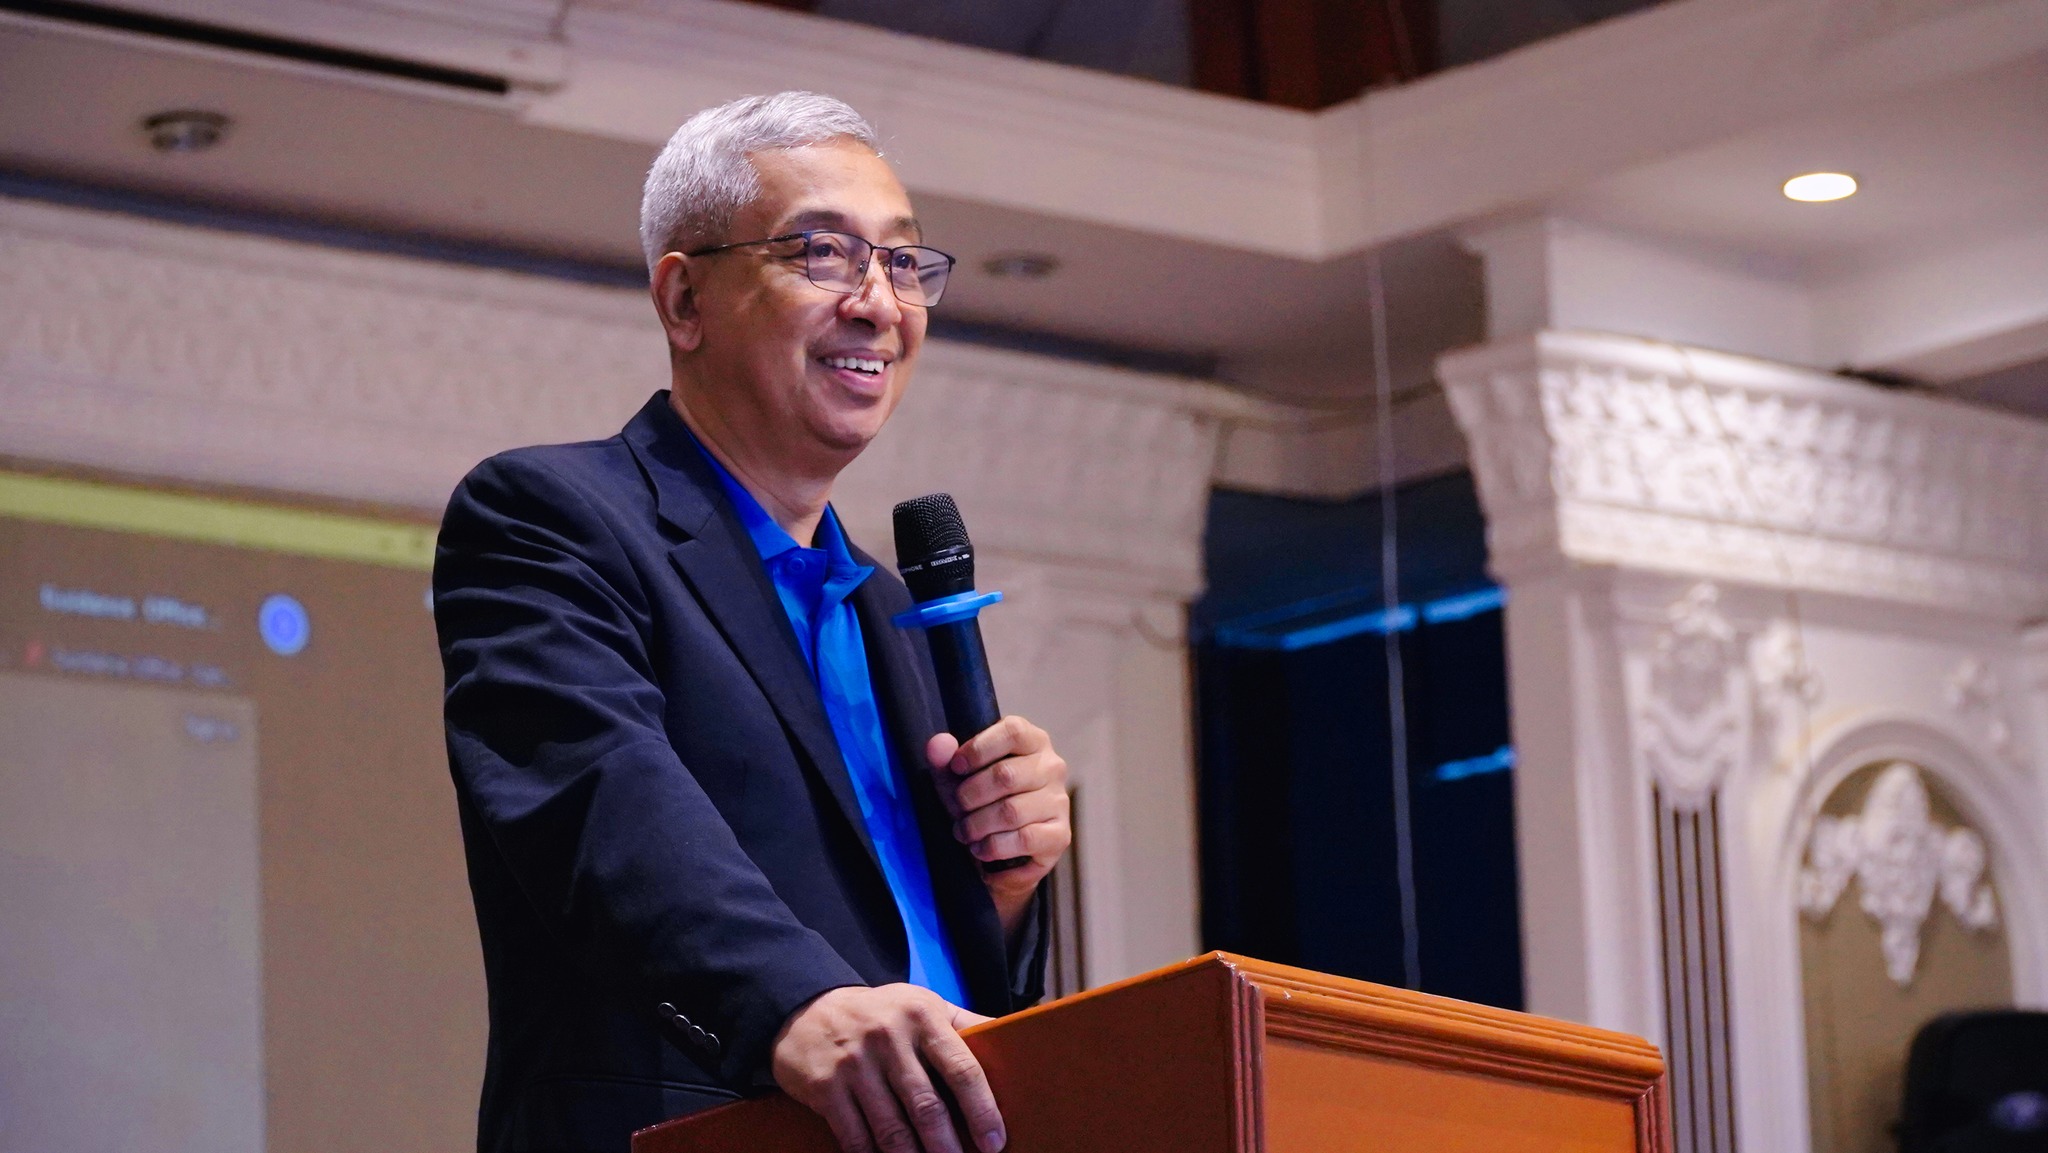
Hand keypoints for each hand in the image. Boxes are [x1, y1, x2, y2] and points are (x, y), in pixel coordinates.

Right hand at [772, 984, 1003, 1152]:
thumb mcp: (924, 1006)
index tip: (994, 1142)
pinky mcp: (825, 1087)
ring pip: (892, 1129)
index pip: (962, 1069)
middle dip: (948, 1147)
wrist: (807, 1008)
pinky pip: (855, 1137)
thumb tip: (1013, 1037)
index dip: (982, 1111)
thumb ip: (966, 1024)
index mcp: (922, 1017)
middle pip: (927, 1106)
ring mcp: (854, 1064)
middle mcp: (888, 1037)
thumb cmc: (882, 1014)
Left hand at [926, 716, 1070, 927]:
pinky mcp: (1060, 836)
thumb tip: (938, 744)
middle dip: (970, 796)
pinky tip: (981, 849)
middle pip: (1007, 775)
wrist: (1004, 851)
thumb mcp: (959, 780)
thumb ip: (945, 760)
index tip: (956, 767)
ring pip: (1012, 811)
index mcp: (1032, 742)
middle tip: (958, 808)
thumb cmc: (982, 802)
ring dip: (977, 825)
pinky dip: (994, 847)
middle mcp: (1052, 768)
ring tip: (964, 832)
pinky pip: (1024, 839)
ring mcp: (1059, 802)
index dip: (979, 749)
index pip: (1013, 732)